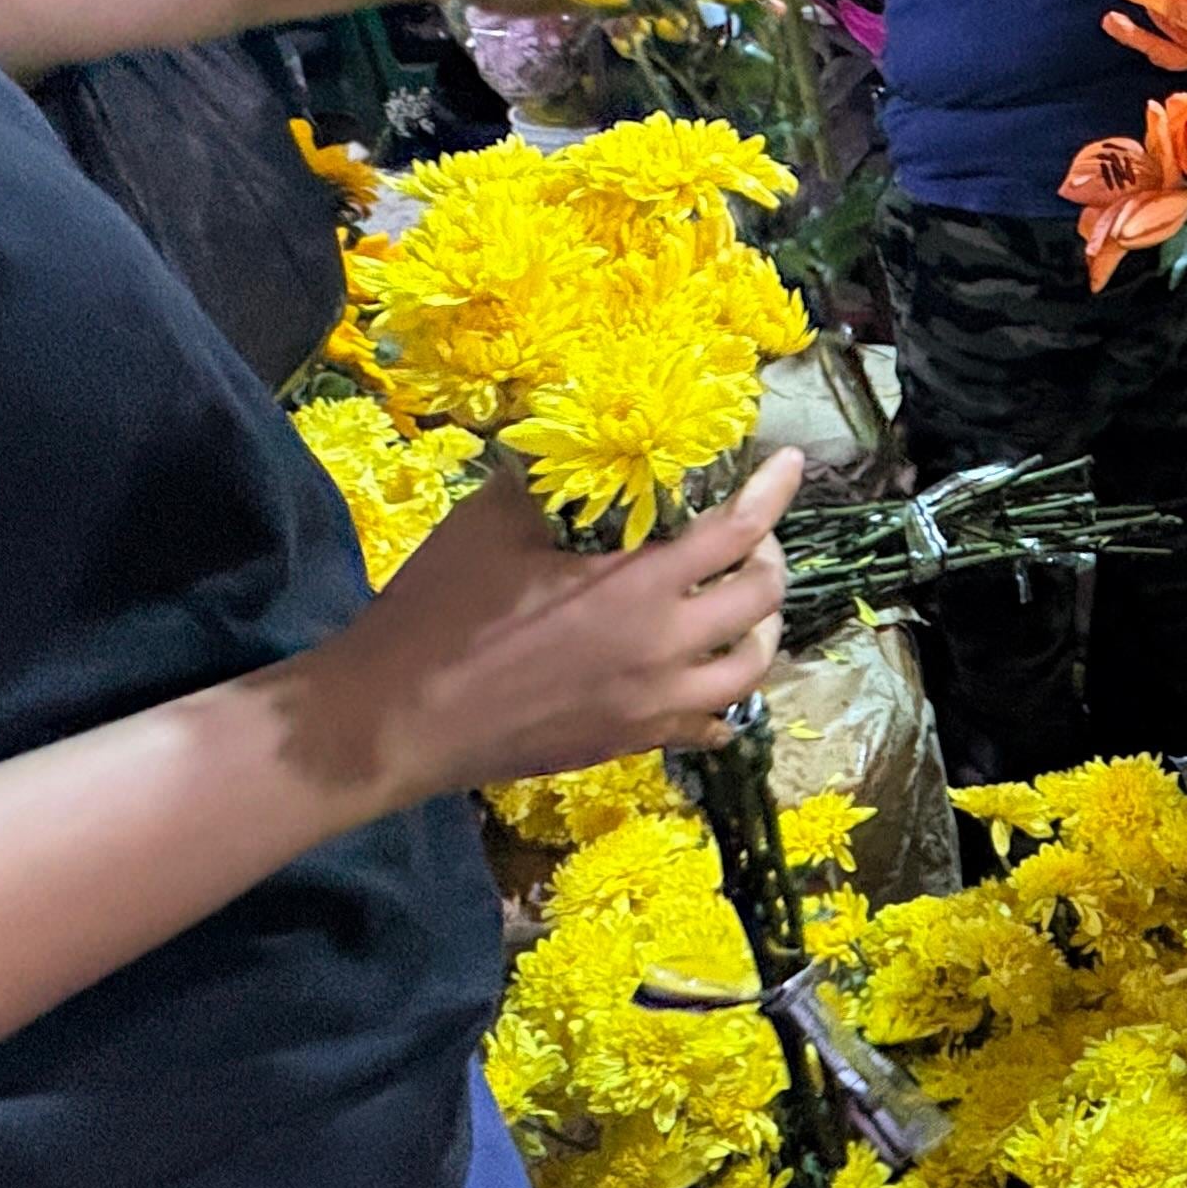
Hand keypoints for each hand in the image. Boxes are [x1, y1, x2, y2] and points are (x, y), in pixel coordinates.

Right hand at [296, 449, 803, 807]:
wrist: (396, 720)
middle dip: (769, 559)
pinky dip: (721, 699)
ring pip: (750, 671)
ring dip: (758, 631)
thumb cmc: (439, 615)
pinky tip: (704, 679)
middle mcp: (664, 650)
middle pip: (762, 601)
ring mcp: (653, 706)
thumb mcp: (489, 526)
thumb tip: (574, 444)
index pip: (736, 532)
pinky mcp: (632, 743)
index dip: (772, 493)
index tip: (790, 466)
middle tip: (750, 538)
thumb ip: (546, 483)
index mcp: (637, 589)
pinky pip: (710, 726)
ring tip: (738, 606)